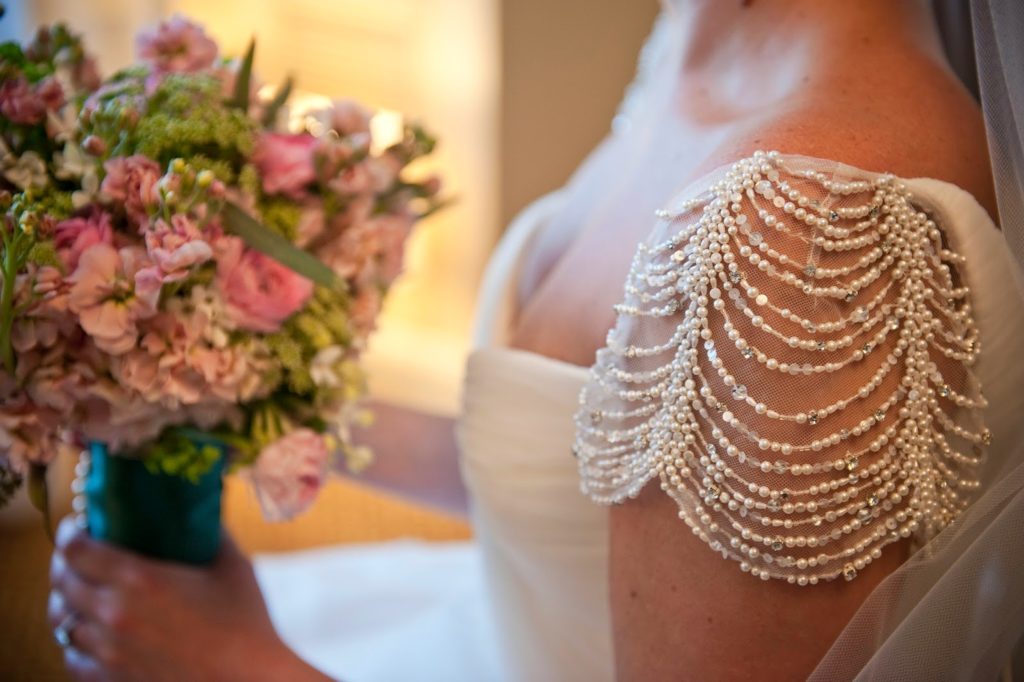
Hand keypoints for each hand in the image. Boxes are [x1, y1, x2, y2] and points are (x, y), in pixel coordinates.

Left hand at [48, 517, 327, 681]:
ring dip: (68, 602)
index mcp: (139, 579)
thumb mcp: (232, 566)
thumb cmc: (246, 622)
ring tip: (82, 593)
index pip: (75, 549)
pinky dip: (76, 641)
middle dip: (65, 563)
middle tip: (80, 554)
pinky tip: (92, 633)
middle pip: (61, 582)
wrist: (248, 679)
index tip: (78, 525)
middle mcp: (114, 614)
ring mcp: (108, 652)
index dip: (70, 532)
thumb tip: (202, 510)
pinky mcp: (111, 680)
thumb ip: (212, 533)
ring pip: (62, 621)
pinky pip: (72, 657)